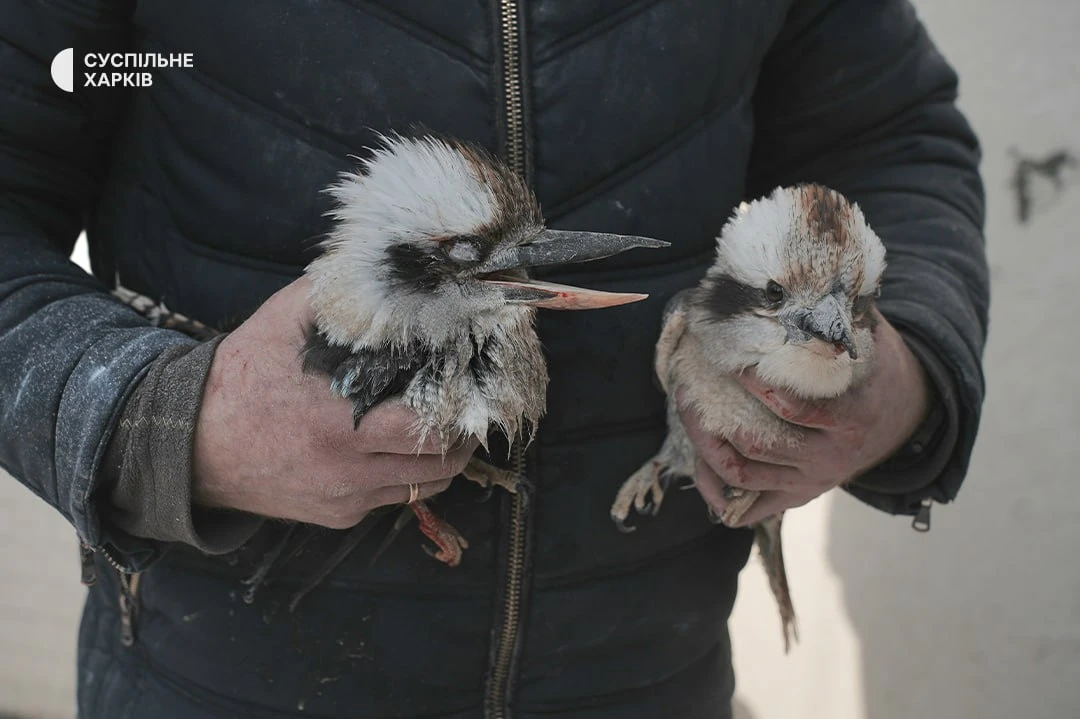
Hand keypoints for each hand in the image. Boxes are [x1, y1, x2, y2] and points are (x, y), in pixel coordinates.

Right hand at [192, 277, 477, 528]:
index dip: (463, 404)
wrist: (189, 444)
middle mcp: (348, 468)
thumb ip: (336, 291)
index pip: (432, 425)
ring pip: (426, 487)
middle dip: (465, 434)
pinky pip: (393, 498)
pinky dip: (408, 474)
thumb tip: (386, 263)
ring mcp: (345, 498)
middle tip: (471, 405)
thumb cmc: (241, 377)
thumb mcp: (284, 321)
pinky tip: (400, 446)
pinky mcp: (338, 516)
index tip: (473, 381)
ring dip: (444, 458)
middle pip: (442, 463)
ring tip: (446, 426)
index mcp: (340, 420)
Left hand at [682, 311, 930, 525]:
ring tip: (684, 409)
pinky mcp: (796, 495)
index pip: (794, 406)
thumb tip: (795, 274)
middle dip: (712, 414)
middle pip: (757, 443)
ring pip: (744, 474)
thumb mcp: (866, 336)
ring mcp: (811, 481)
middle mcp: (830, 457)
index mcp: (850, 417)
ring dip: (704, 445)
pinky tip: (698, 461)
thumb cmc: (872, 366)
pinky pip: (748, 507)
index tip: (729, 357)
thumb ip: (834, 311)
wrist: (903, 415)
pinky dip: (718, 492)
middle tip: (685, 383)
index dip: (755, 383)